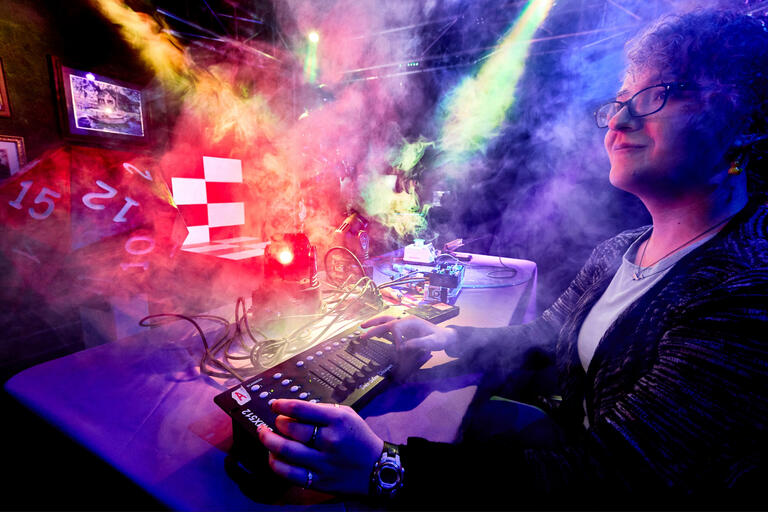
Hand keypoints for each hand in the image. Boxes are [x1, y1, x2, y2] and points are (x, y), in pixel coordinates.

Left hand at [257, 399, 383, 495]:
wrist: (377, 468)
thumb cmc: (359, 438)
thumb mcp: (348, 415)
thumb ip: (323, 410)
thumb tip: (295, 409)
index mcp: (337, 420)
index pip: (301, 409)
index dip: (282, 405)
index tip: (274, 405)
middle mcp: (329, 440)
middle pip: (291, 429)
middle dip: (278, 423)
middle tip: (276, 421)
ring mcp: (323, 462)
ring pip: (285, 450)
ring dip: (269, 440)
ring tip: (265, 434)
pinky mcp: (318, 480)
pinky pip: (288, 473)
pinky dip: (275, 463)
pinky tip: (273, 455)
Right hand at [360, 314, 457, 353]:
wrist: (444, 336)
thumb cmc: (439, 339)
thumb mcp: (432, 342)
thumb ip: (419, 343)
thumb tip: (403, 347)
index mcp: (411, 321)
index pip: (396, 326)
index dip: (394, 338)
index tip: (399, 350)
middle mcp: (405, 320)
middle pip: (386, 320)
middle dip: (373, 326)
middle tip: (362, 332)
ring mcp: (404, 323)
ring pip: (385, 320)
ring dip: (374, 324)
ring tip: (363, 328)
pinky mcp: (404, 328)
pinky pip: (389, 326)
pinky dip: (380, 328)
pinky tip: (374, 333)